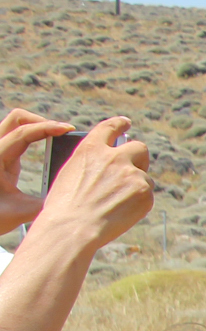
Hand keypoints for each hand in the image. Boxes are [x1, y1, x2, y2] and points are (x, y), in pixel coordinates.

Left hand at [0, 109, 75, 231]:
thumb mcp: (21, 212)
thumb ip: (46, 204)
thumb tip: (72, 197)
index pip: (22, 133)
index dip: (46, 127)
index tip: (68, 129)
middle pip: (17, 119)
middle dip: (42, 121)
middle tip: (63, 132)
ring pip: (17, 124)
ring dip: (38, 126)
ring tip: (59, 136)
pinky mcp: (4, 156)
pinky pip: (20, 136)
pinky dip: (36, 134)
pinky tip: (51, 143)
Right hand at [31, 117, 151, 253]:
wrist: (72, 229)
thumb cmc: (64, 208)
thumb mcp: (71, 175)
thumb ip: (93, 165)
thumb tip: (110, 166)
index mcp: (91, 149)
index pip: (110, 128)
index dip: (120, 124)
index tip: (126, 123)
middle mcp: (114, 157)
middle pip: (139, 148)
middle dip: (138, 158)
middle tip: (135, 169)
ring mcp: (132, 174)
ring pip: (144, 177)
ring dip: (136, 187)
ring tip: (117, 204)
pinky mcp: (145, 192)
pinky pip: (148, 196)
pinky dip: (139, 204)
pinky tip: (122, 213)